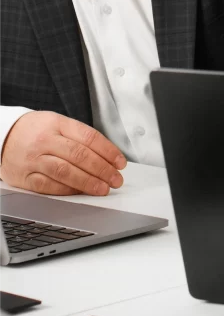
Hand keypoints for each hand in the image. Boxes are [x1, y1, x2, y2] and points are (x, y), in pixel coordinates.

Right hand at [0, 111, 126, 195]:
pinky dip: (68, 190)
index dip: (108, 151)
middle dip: (102, 169)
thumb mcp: (58, 123)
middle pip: (79, 155)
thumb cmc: (36, 130)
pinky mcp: (24, 177)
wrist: (2, 135)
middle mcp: (45, 141)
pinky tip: (81, 192)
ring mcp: (33, 159)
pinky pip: (49, 186)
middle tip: (116, 179)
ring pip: (65, 172)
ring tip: (103, 188)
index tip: (120, 163)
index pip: (89, 137)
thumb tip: (108, 156)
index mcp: (58, 124)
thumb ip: (80, 137)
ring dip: (88, 182)